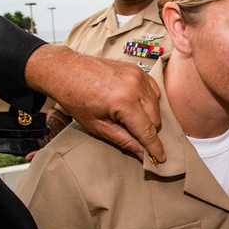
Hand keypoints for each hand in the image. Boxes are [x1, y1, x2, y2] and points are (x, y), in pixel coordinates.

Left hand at [24, 45, 164, 161]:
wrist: (66, 71)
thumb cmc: (77, 100)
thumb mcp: (98, 126)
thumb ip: (123, 140)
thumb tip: (142, 153)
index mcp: (124, 102)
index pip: (147, 130)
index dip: (154, 147)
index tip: (161, 159)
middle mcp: (135, 86)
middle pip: (155, 118)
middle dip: (147, 131)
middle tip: (132, 135)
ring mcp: (138, 75)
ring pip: (157, 104)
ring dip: (148, 116)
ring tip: (129, 118)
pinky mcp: (137, 69)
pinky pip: (153, 90)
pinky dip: (149, 100)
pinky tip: (135, 105)